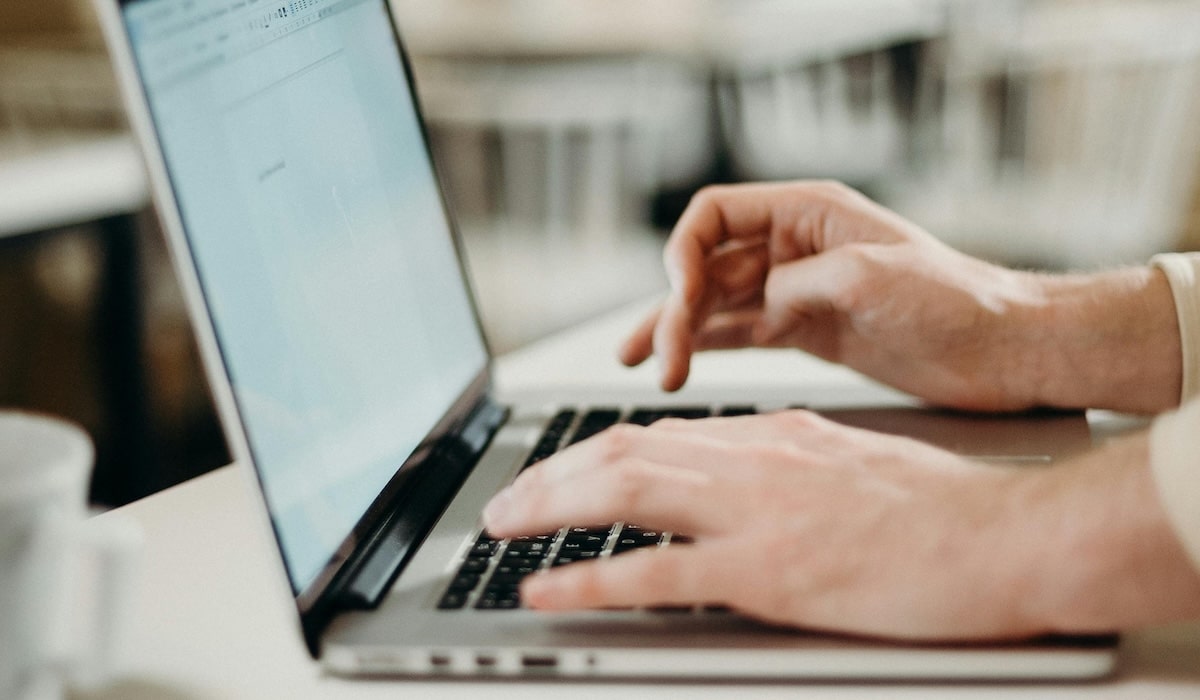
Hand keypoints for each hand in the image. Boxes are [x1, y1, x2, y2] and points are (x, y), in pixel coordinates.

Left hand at [483, 412, 1199, 639]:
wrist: (1005, 535)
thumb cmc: (942, 509)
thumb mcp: (850, 461)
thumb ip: (787, 463)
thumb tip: (738, 475)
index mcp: (771, 434)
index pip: (657, 433)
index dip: (590, 452)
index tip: (557, 471)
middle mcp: (750, 459)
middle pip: (620, 452)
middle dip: (549, 476)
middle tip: (504, 502)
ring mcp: (755, 512)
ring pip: (622, 493)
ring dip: (548, 508)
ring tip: (501, 527)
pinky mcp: (767, 571)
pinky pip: (655, 574)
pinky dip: (589, 581)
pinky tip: (547, 591)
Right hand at [622, 181, 1180, 412]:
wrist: (1004, 351)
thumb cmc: (956, 299)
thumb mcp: (871, 276)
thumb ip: (799, 283)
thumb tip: (755, 306)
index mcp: (808, 213)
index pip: (715, 215)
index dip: (683, 250)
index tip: (678, 294)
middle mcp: (794, 247)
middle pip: (707, 266)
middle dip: (676, 308)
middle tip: (661, 358)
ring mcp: (797, 291)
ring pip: (716, 305)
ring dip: (679, 332)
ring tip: (646, 367)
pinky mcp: (806, 332)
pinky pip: (740, 334)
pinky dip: (707, 348)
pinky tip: (678, 365)